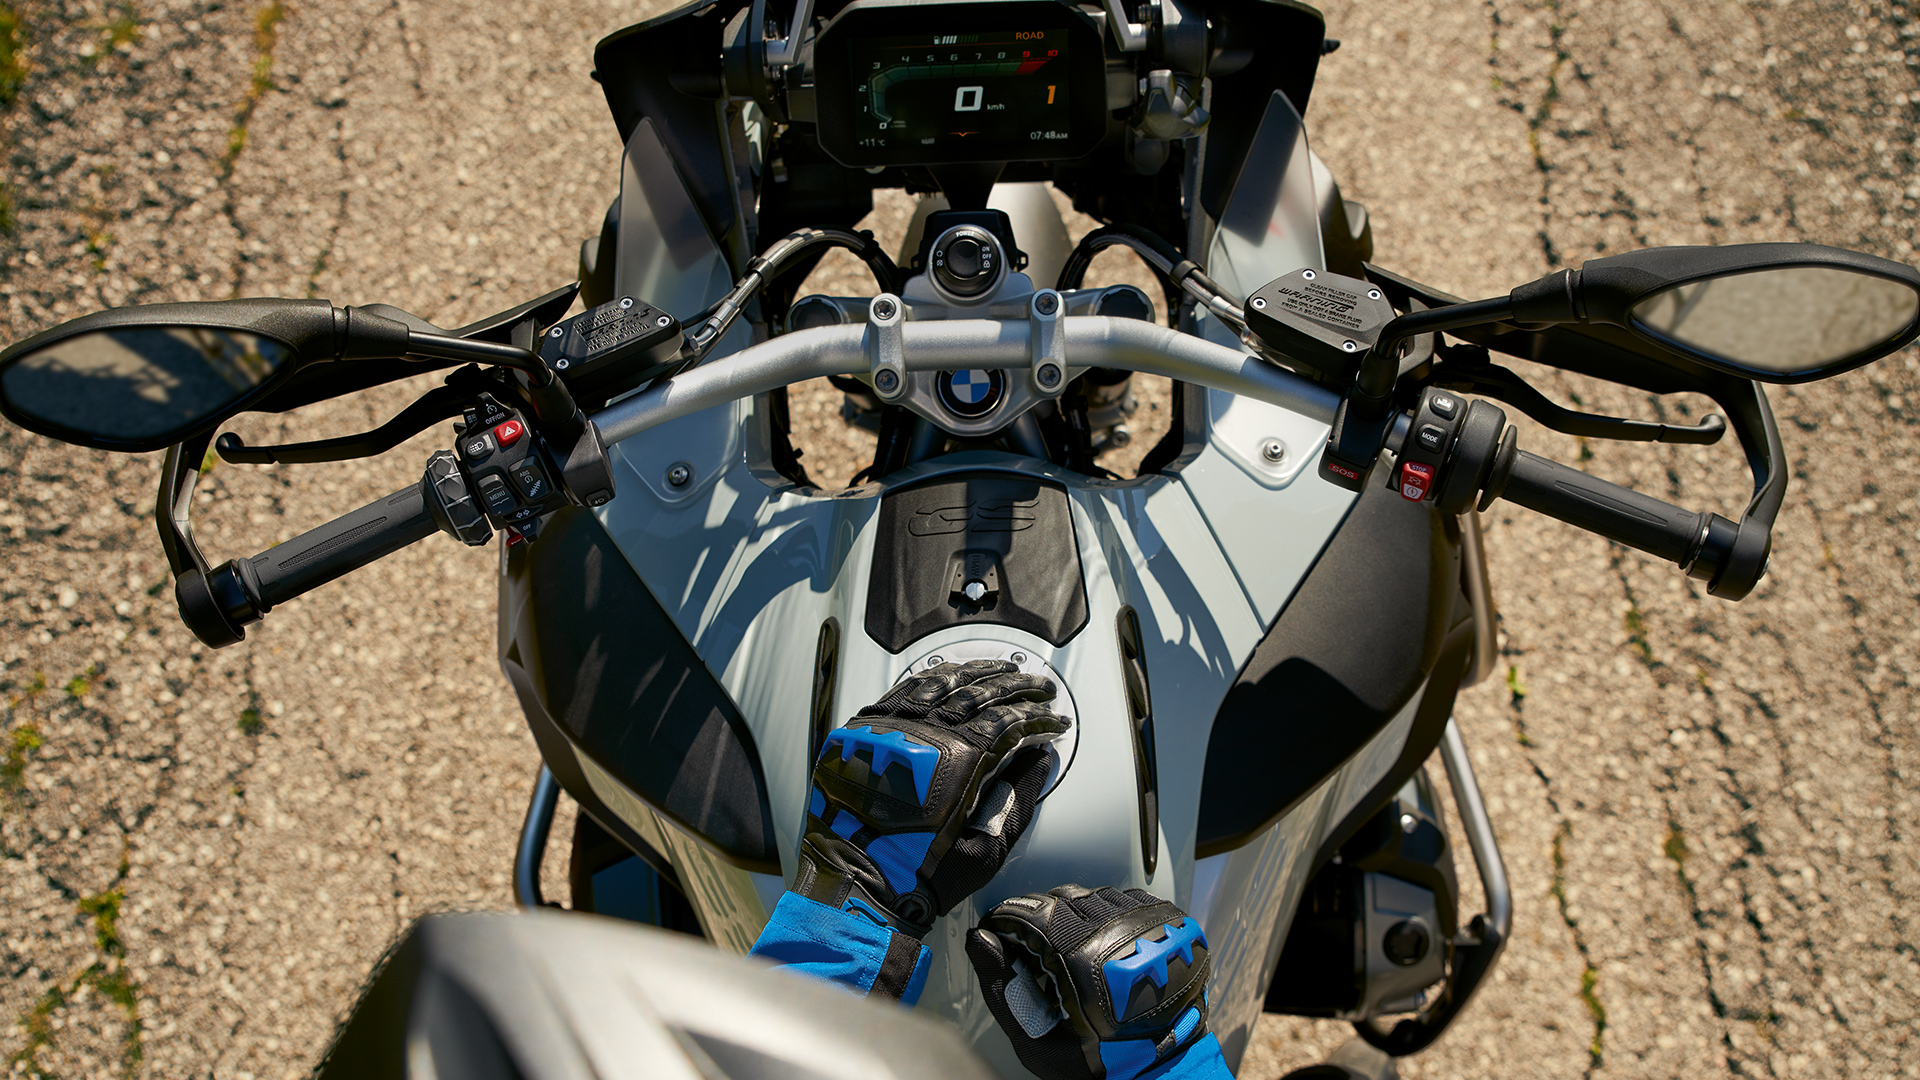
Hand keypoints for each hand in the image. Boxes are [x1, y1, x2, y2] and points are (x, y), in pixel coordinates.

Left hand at [794, 660, 1070, 936]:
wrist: (858, 887)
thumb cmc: (920, 877)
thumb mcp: (985, 849)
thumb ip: (1018, 799)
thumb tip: (1040, 761)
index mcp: (957, 761)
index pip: (1010, 723)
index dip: (1039, 720)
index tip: (1056, 723)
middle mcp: (924, 734)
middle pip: (980, 693)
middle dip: (1018, 687)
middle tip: (1042, 686)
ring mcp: (891, 729)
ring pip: (940, 682)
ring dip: (976, 673)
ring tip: (1001, 668)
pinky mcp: (864, 733)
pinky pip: (901, 691)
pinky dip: (931, 679)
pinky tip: (948, 675)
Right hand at [967, 885, 1214, 1079]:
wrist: (1159, 1069)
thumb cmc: (1097, 1061)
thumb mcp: (1036, 1039)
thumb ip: (1002, 988)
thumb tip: (979, 938)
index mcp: (1081, 960)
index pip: (1030, 913)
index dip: (1008, 920)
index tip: (999, 931)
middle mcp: (1118, 932)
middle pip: (1062, 899)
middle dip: (1041, 920)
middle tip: (1039, 953)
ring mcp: (1148, 924)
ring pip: (1095, 895)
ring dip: (1076, 916)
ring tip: (1076, 954)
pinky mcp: (1170, 921)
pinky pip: (1127, 899)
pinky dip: (1110, 915)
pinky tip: (1106, 946)